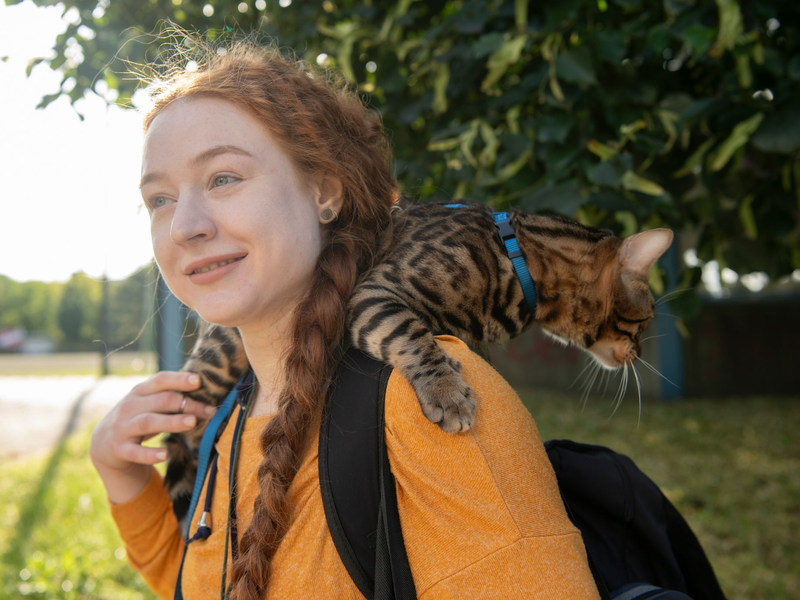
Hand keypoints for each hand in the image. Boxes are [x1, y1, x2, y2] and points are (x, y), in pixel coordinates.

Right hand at [90, 371, 214, 479]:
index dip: (179, 379)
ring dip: (171, 422)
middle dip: (186, 404)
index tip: (198, 381)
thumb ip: (169, 398)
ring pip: (149, 422)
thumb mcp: (147, 404)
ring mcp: (123, 427)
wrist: (102, 444)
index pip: (160, 380)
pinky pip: (135, 452)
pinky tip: (165, 454)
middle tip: (209, 411)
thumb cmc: (136, 419)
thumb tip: (206, 396)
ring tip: (192, 423)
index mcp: (140, 392)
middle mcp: (130, 406)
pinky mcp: (119, 449)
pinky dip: (149, 454)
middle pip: (161, 401)